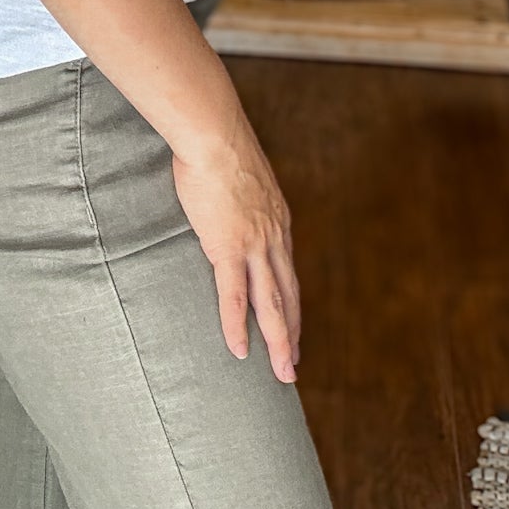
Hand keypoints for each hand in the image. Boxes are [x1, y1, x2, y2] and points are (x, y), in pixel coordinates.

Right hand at [170, 108, 300, 379]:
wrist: (214, 136)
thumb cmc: (220, 148)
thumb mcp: (242, 176)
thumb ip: (242, 197)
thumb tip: (229, 200)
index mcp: (278, 221)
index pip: (289, 273)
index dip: (291, 304)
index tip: (292, 328)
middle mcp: (274, 238)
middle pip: (288, 295)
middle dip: (292, 333)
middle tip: (293, 365)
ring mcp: (254, 245)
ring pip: (271, 304)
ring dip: (278, 341)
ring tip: (283, 372)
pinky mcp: (227, 247)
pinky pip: (234, 296)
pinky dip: (237, 325)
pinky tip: (239, 350)